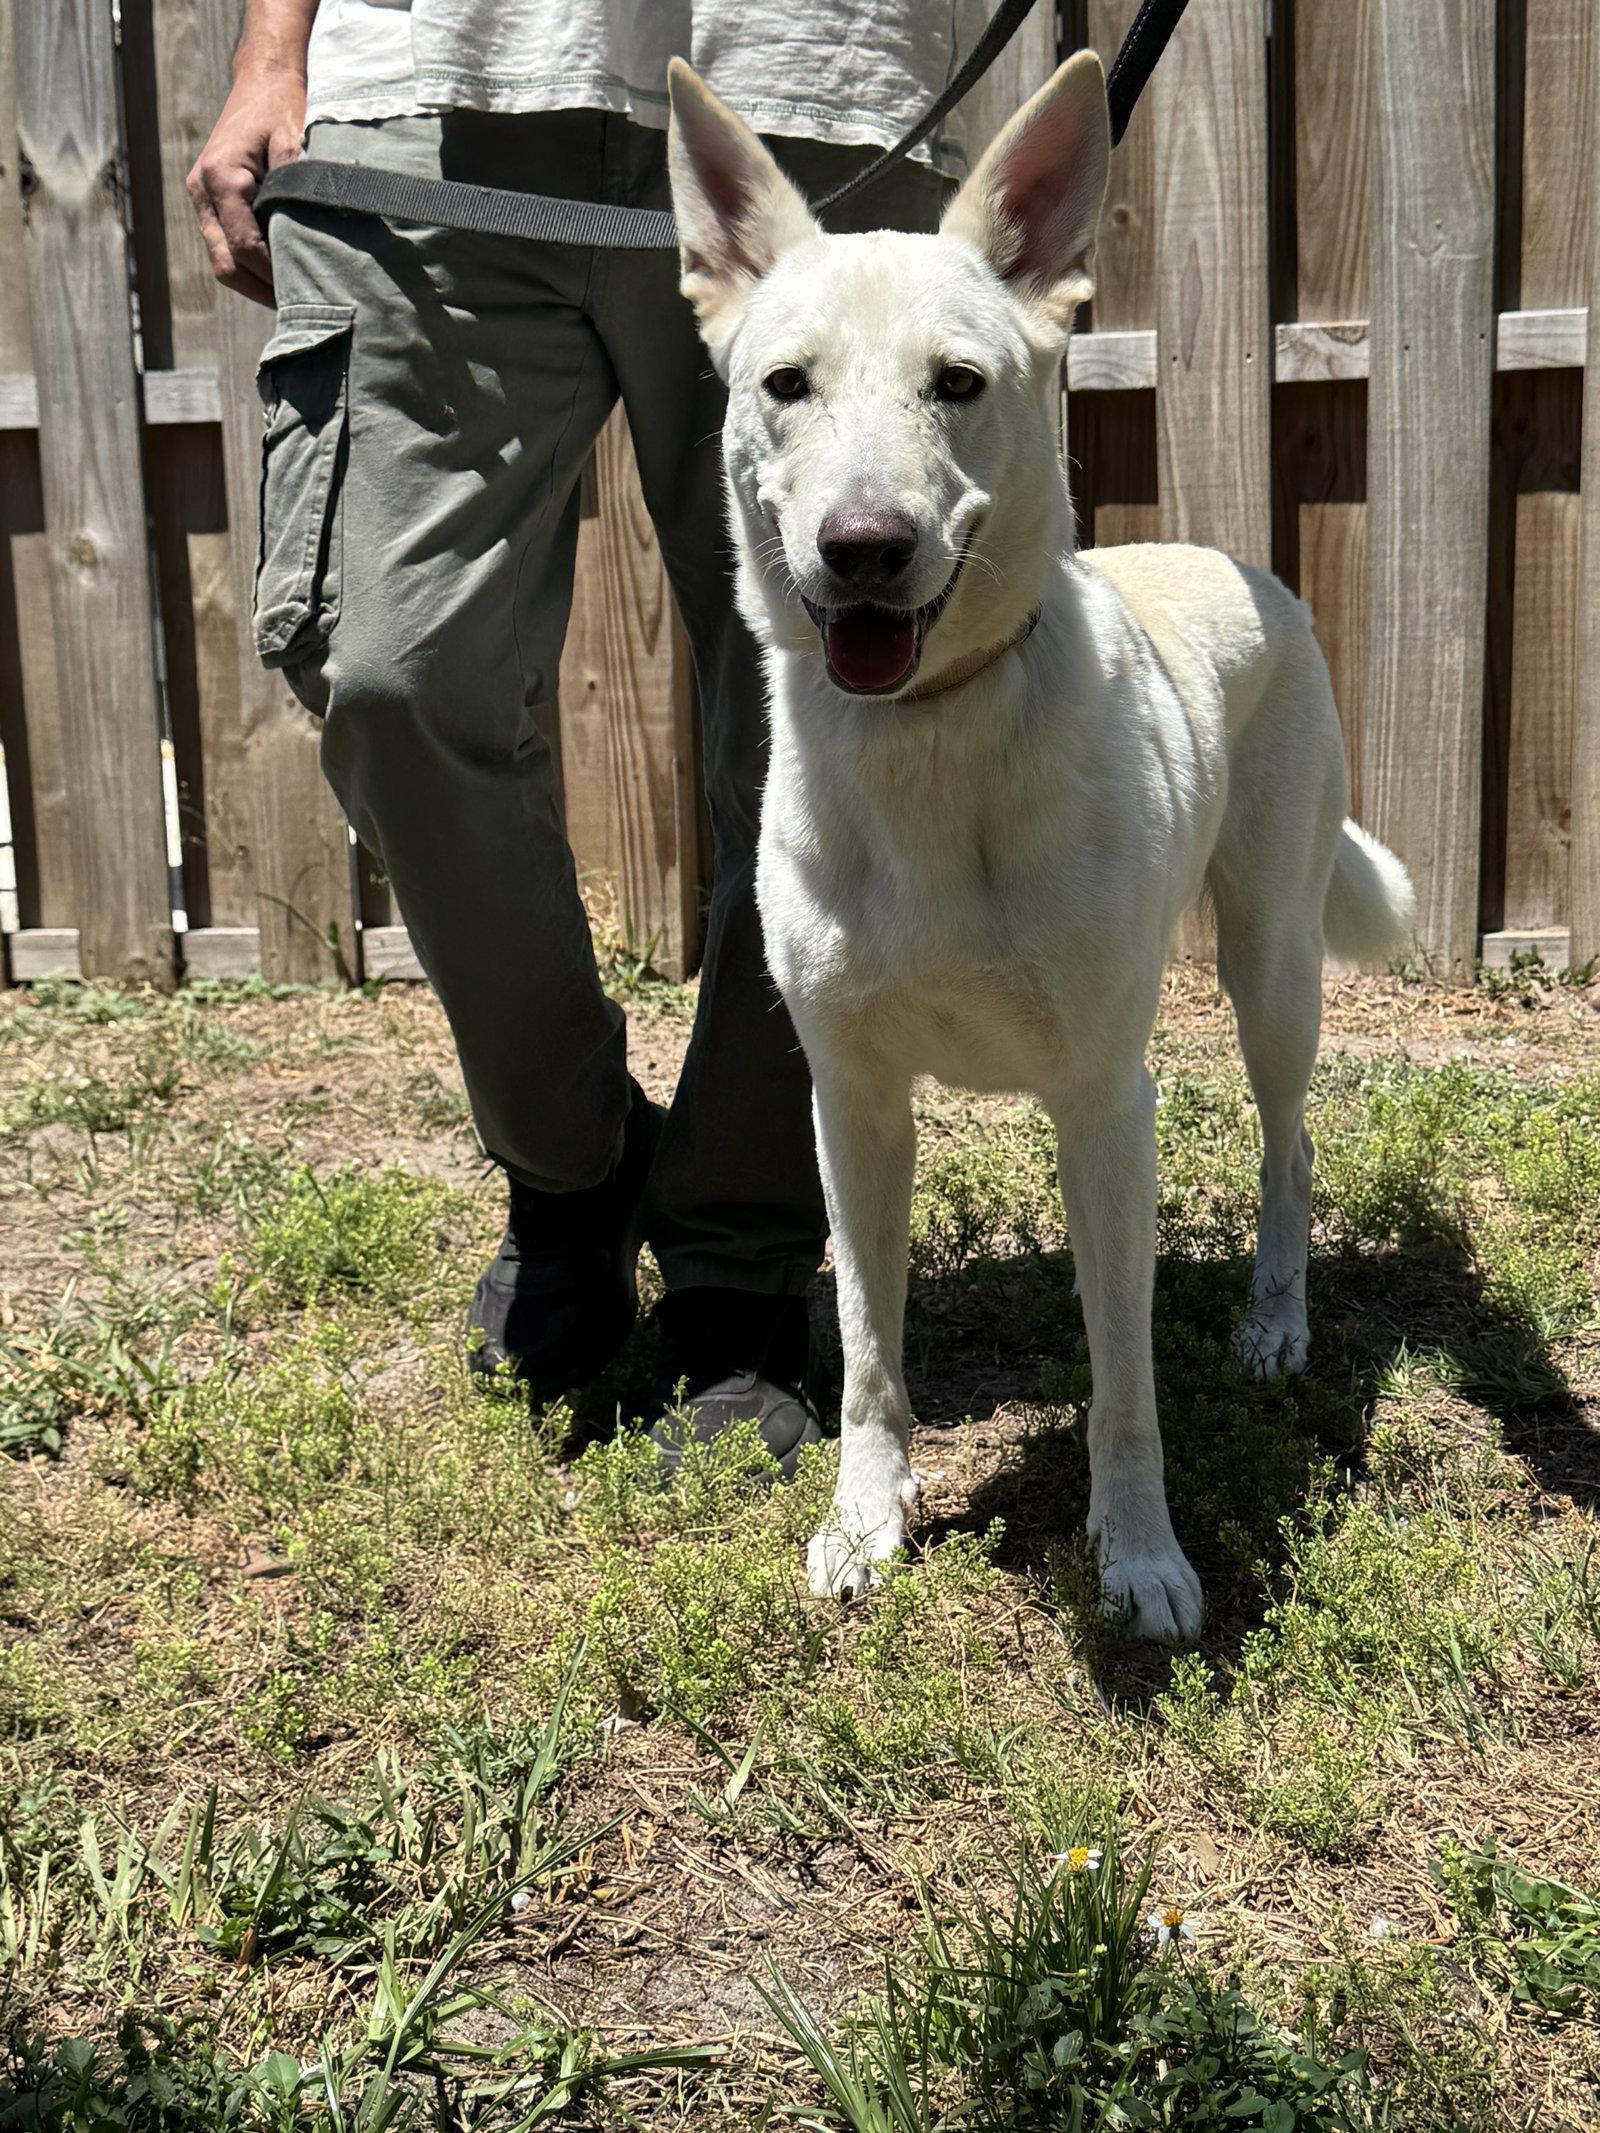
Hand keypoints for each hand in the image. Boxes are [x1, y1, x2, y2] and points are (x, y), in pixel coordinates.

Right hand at [186, 67, 305, 303]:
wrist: (262, 81)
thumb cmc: (282, 107)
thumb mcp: (295, 138)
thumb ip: (298, 183)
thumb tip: (310, 235)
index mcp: (220, 176)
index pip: (244, 245)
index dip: (274, 275)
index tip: (306, 292)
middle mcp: (202, 192)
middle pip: (226, 265)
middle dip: (262, 290)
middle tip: (302, 307)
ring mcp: (201, 200)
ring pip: (223, 263)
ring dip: (256, 284)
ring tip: (294, 296)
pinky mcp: (210, 204)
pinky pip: (226, 248)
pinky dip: (251, 267)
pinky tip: (282, 275)